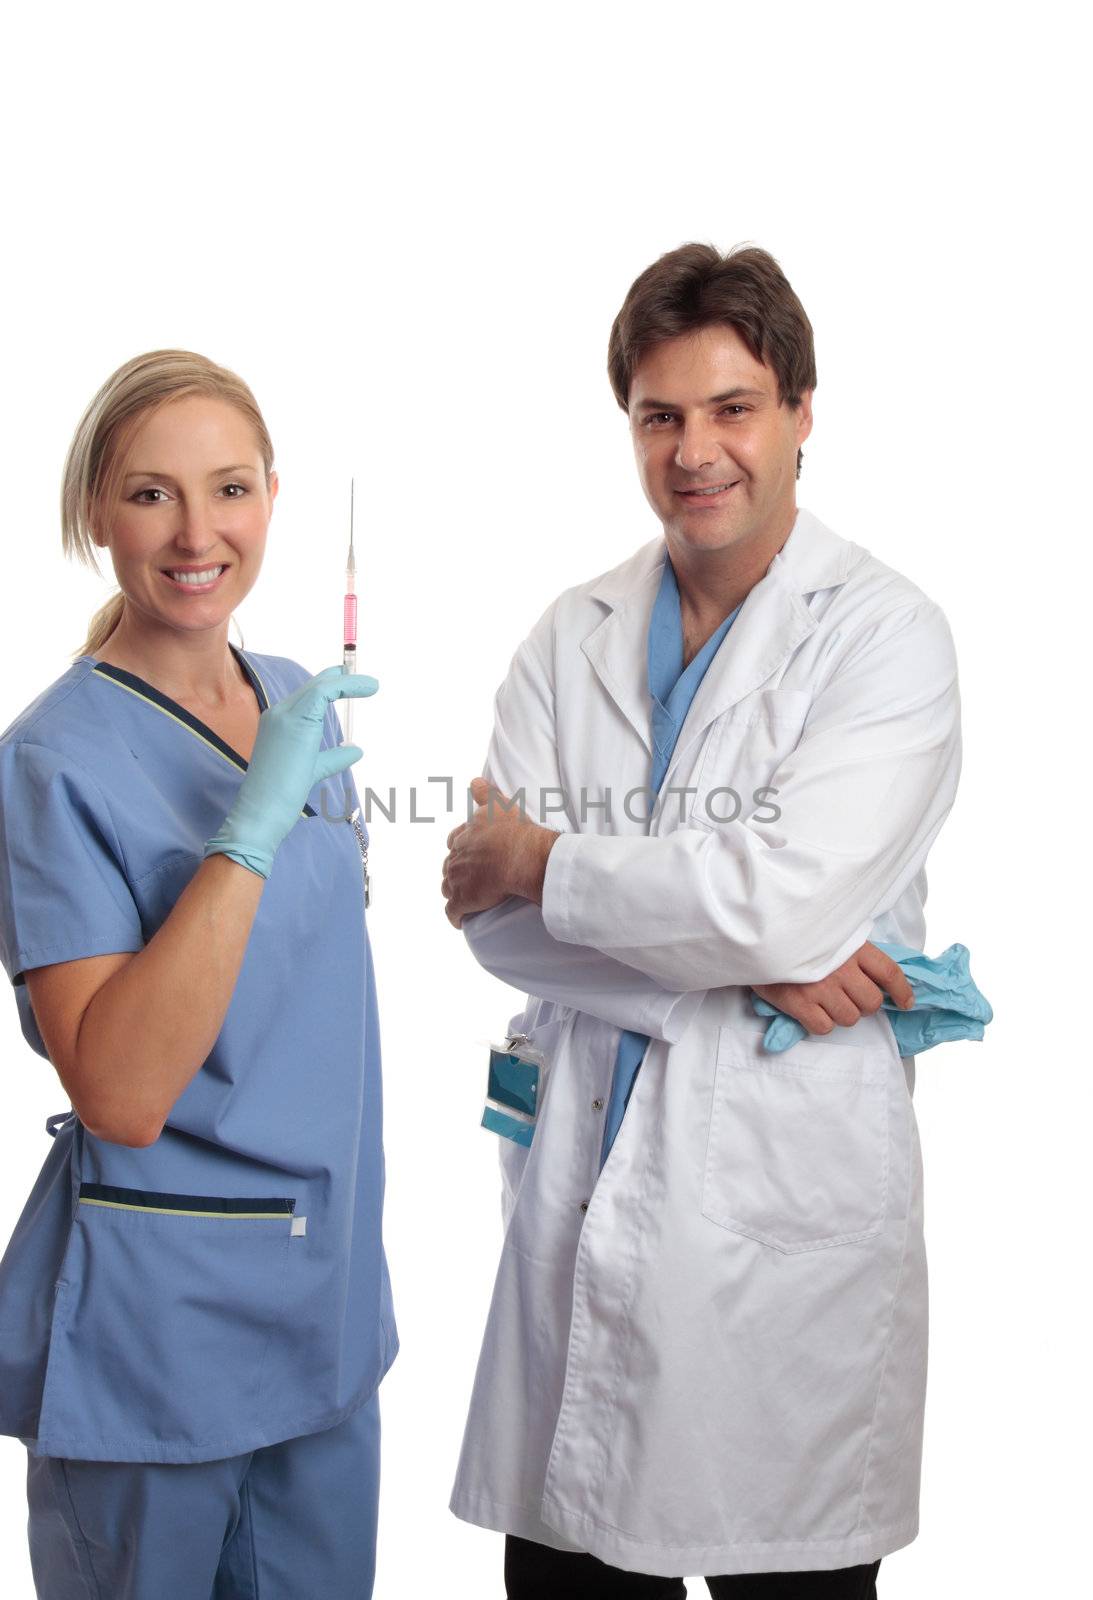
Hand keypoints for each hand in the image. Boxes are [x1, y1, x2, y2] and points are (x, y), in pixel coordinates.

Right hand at [204, 665, 378, 878]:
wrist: (261, 810)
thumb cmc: (281, 796)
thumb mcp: (313, 770)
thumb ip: (332, 758)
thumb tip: (355, 749)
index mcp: (278, 724)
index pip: (305, 696)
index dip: (328, 686)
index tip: (348, 683)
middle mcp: (278, 714)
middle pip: (312, 687)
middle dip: (337, 678)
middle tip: (359, 676)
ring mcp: (284, 715)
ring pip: (319, 687)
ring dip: (348, 683)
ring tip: (372, 685)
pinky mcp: (296, 720)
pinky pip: (325, 692)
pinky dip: (347, 687)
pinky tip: (367, 689)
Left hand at [442, 777, 557, 927]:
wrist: (522, 857)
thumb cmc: (515, 831)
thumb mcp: (500, 805)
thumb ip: (486, 793)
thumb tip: (474, 780)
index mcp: (465, 836)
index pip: (454, 842)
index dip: (461, 849)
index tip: (469, 854)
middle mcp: (457, 856)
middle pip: (449, 866)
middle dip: (457, 872)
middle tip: (473, 878)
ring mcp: (457, 879)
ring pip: (448, 888)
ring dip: (455, 893)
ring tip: (468, 899)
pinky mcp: (462, 900)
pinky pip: (452, 912)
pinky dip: (455, 916)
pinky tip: (461, 920)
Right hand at [752, 941, 913, 1035]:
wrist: (756, 938)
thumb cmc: (797, 936)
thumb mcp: (831, 933)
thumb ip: (855, 952)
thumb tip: (881, 981)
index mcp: (852, 946)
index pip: (889, 972)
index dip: (902, 991)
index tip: (905, 1002)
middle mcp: (841, 967)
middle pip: (872, 1002)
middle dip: (864, 1004)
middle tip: (849, 997)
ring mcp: (821, 987)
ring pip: (850, 1018)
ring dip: (841, 1014)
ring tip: (825, 1000)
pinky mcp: (800, 1003)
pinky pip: (824, 1028)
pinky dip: (819, 1023)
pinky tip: (809, 1008)